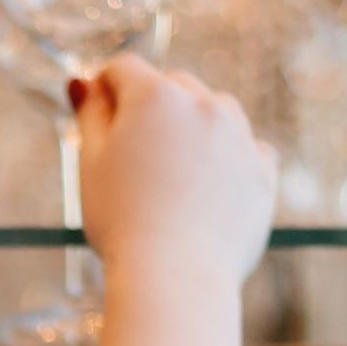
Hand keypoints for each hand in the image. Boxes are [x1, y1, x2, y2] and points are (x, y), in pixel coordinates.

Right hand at [73, 55, 275, 287]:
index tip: (101, 115)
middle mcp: (204, 104)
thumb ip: (90, 115)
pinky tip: (207, 188)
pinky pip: (247, 148)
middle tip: (134, 155)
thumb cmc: (122, 222)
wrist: (175, 275)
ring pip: (215, 111)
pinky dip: (228, 158)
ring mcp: (239, 136)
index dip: (106, 88)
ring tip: (173, 172)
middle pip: (173, 86)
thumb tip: (83, 81)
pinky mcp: (263, 171)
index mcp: (155, 97)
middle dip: (152, 108)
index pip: (124, 69)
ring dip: (195, 126)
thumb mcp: (91, 165)